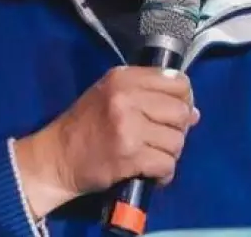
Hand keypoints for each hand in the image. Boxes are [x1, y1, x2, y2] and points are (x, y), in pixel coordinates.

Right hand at [13, 66, 199, 217]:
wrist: (56, 157)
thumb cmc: (86, 124)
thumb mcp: (112, 95)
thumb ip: (150, 96)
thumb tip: (194, 112)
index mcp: (124, 78)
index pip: (177, 82)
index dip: (184, 99)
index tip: (174, 112)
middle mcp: (126, 98)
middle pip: (181, 111)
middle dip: (179, 129)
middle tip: (163, 138)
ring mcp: (128, 128)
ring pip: (177, 141)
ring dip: (170, 153)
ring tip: (153, 155)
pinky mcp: (129, 156)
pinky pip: (166, 164)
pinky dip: (164, 173)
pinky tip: (151, 172)